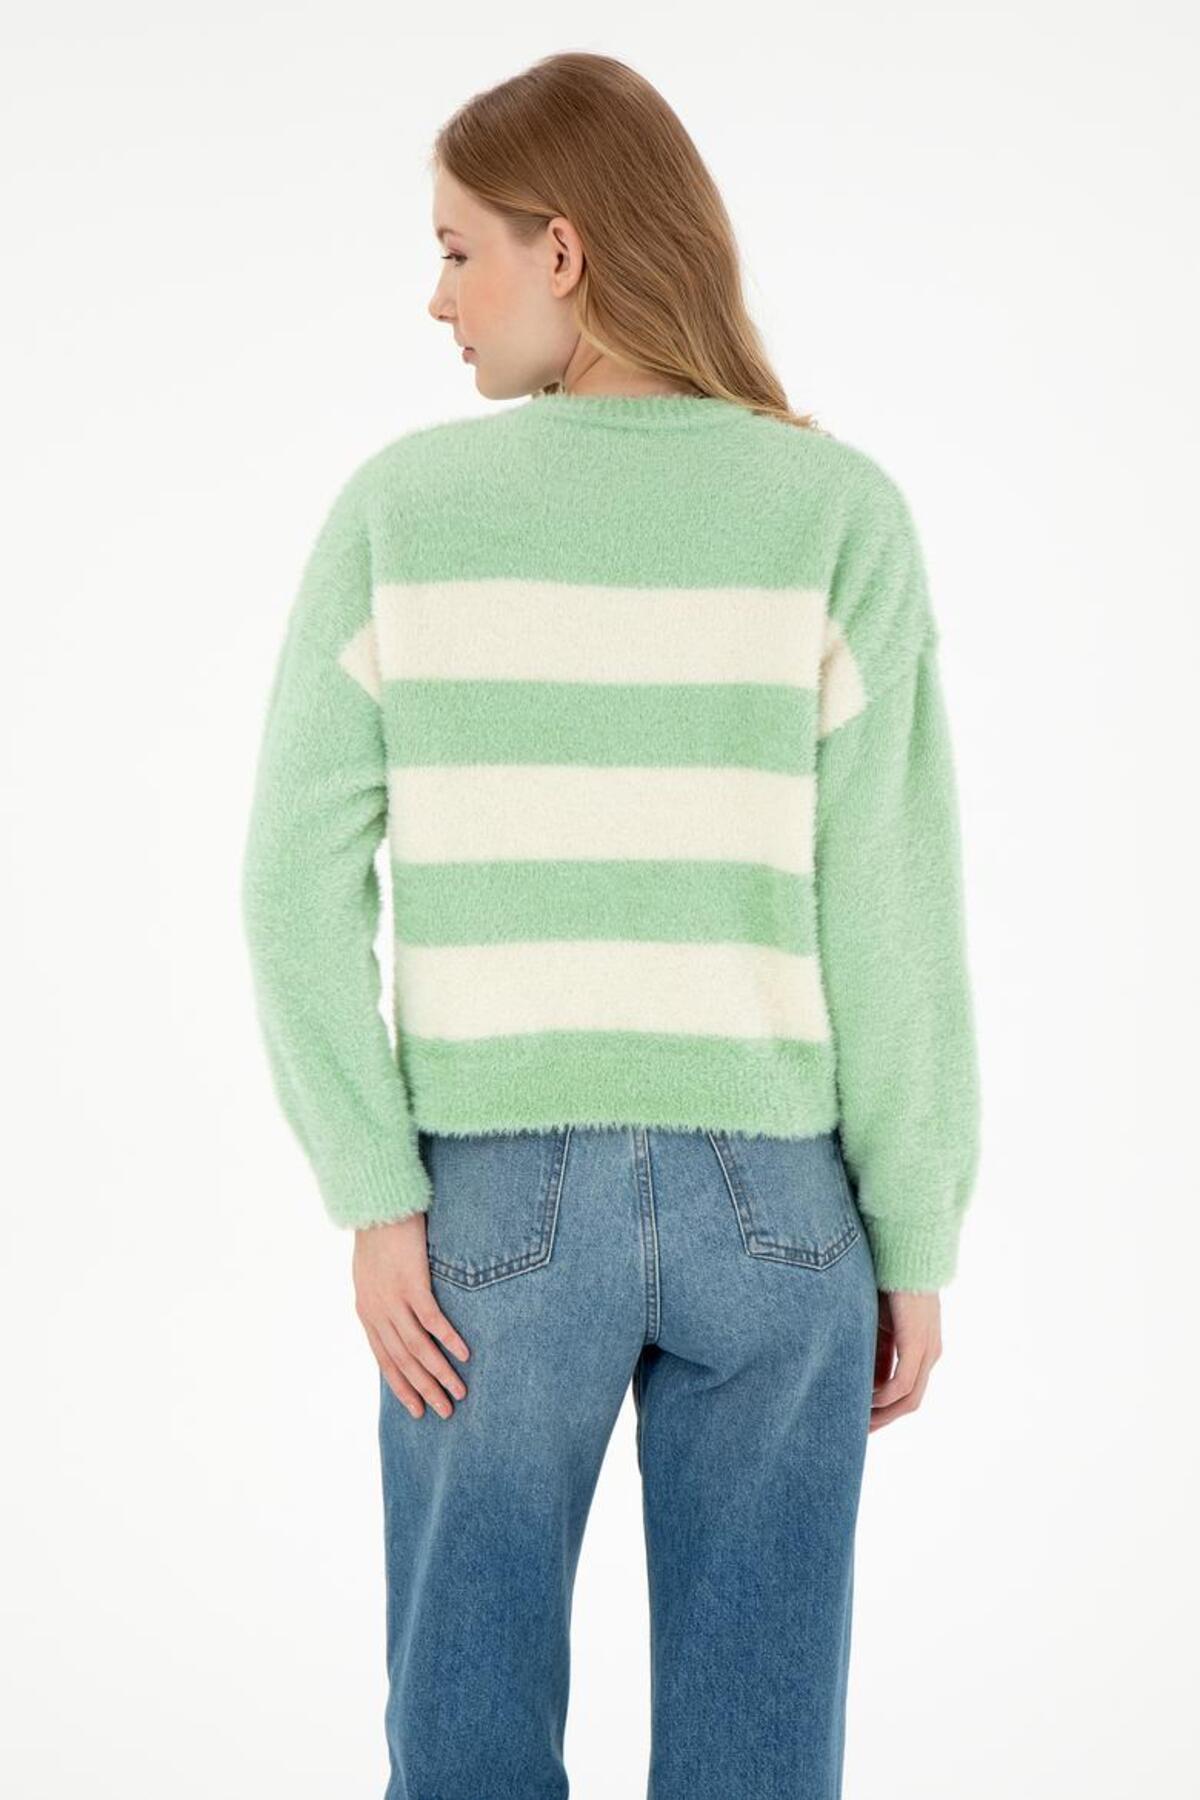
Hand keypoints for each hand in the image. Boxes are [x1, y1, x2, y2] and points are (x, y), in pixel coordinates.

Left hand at [353, 1213, 470, 1420]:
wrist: (377, 1205)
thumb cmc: (379, 1236)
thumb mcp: (371, 1274)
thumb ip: (382, 1300)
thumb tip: (397, 1320)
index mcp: (367, 1311)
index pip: (384, 1360)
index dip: (402, 1387)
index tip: (418, 1409)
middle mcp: (377, 1311)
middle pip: (403, 1361)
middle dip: (424, 1389)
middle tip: (445, 1412)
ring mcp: (394, 1298)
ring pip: (417, 1347)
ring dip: (440, 1373)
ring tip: (460, 1392)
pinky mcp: (412, 1283)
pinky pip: (431, 1320)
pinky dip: (448, 1340)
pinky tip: (464, 1354)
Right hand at [869, 1289, 941, 1431]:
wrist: (901, 1250)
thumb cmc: (886, 1281)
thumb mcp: (878, 1322)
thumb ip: (874, 1348)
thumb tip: (862, 1377)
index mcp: (921, 1348)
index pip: (905, 1390)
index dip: (883, 1409)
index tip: (859, 1418)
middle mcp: (929, 1353)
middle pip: (909, 1402)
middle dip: (883, 1419)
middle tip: (858, 1430)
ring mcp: (926, 1350)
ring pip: (908, 1399)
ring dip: (883, 1414)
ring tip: (859, 1420)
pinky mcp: (916, 1344)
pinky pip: (902, 1384)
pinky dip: (883, 1397)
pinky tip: (866, 1399)